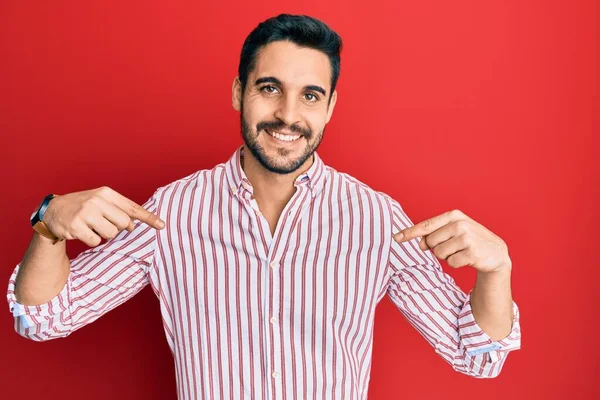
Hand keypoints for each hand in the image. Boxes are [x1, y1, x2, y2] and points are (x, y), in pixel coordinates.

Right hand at [42, 186, 164, 246]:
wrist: (53, 210)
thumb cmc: (83, 206)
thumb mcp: (100, 201)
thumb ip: (119, 210)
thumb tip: (134, 225)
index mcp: (106, 193)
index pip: (132, 207)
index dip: (149, 218)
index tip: (162, 225)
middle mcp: (97, 201)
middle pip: (124, 224)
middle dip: (119, 228)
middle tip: (105, 224)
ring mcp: (86, 213)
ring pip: (111, 234)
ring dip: (104, 234)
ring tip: (92, 226)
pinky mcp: (76, 226)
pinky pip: (96, 241)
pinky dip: (92, 240)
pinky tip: (83, 231)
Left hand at [393, 209, 510, 273]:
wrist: (496, 252)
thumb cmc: (469, 240)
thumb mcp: (453, 232)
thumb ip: (434, 235)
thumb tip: (420, 244)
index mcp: (454, 215)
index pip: (426, 226)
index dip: (409, 232)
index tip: (396, 238)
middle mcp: (460, 224)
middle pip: (431, 242)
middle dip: (437, 248)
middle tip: (453, 246)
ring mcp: (467, 238)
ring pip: (439, 254)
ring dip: (447, 256)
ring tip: (461, 251)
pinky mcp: (472, 253)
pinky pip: (451, 262)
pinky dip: (456, 263)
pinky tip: (467, 258)